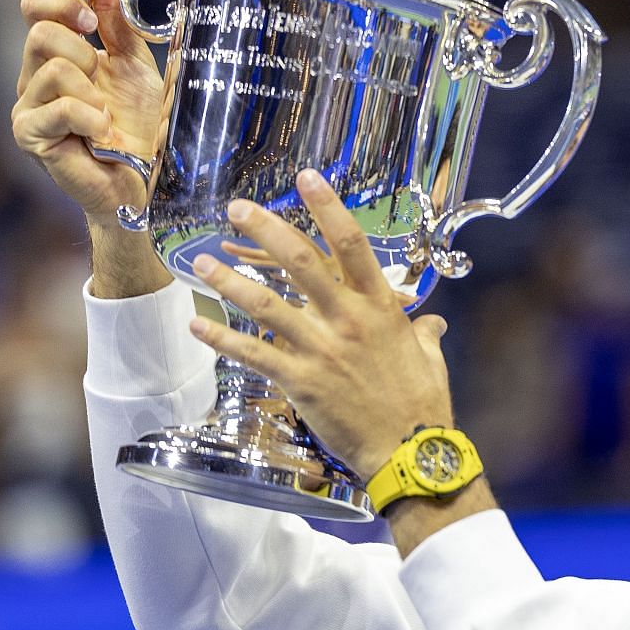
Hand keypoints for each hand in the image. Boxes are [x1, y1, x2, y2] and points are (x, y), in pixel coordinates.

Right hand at [11, 0, 165, 230]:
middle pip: (41, 34)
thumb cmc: (138, 128)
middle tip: (103, 85)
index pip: (35, 6)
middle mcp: (33, 77)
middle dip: (84, 54)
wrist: (144, 182)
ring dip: (91, 93)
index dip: (61, 1)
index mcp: (56, 54)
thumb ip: (120, 25)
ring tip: (105, 118)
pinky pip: (58, 108)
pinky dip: (89, 118)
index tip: (92, 19)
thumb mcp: (135, 67)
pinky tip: (101, 135)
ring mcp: (27, 108)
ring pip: (53, 70)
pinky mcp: (31, 137)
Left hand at [186, 170, 453, 478]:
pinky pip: (252, 353)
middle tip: (238, 207)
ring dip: (229, 280)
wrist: (409, 451)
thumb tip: (431, 323)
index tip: (307, 178)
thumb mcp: (430, 359)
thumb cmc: (422, 405)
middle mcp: (348, 319)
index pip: (352, 244)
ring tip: (201, 262)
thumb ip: (424, 333)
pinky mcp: (299, 380)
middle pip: (301, 261)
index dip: (328, 207)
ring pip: (266, 303)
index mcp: (381, 306)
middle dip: (266, 229)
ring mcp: (321, 348)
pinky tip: (198, 324)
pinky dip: (221, 338)